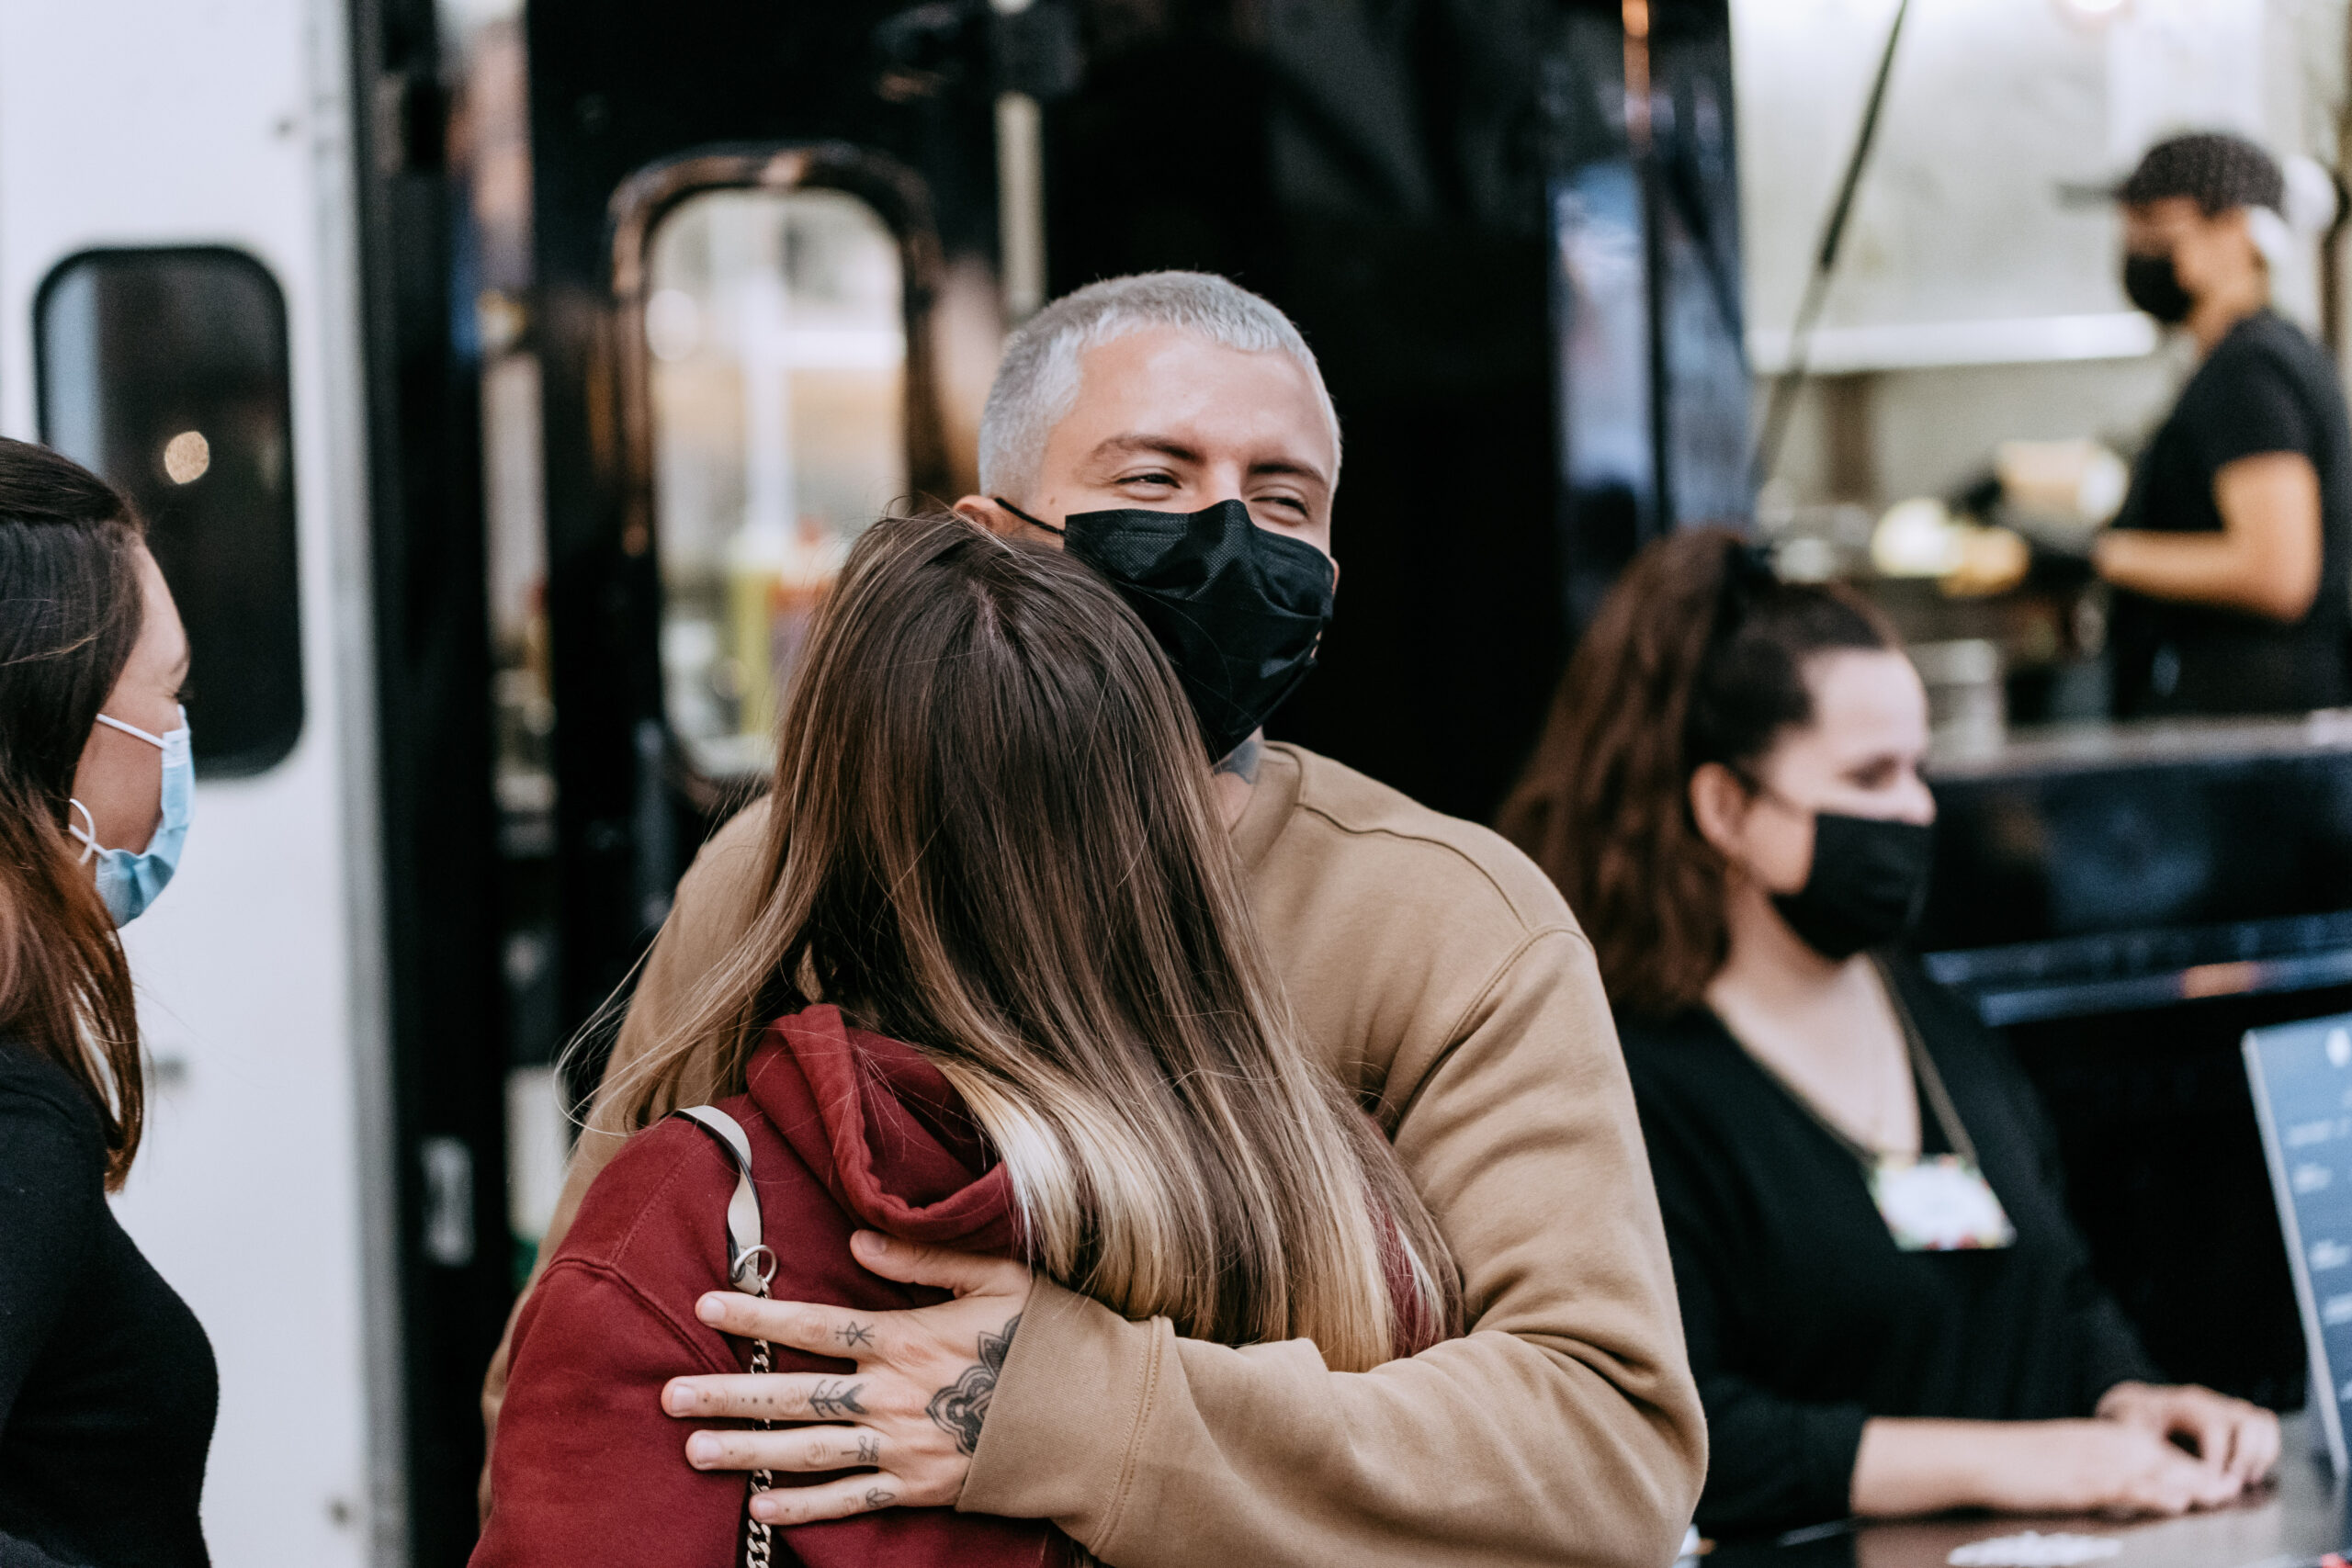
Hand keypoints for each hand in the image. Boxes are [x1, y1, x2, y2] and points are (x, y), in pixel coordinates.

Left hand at [660, 1231, 1033, 1525]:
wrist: (1097, 1421)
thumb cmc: (1049, 1339)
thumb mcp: (998, 1277)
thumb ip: (924, 1259)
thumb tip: (860, 1238)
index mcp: (909, 1339)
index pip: (816, 1324)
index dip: (758, 1315)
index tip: (707, 1305)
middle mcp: (894, 1395)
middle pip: (795, 1393)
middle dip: (728, 1392)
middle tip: (669, 1394)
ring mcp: (904, 1447)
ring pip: (809, 1450)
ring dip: (747, 1451)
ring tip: (694, 1448)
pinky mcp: (920, 1488)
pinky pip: (850, 1502)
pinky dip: (803, 1508)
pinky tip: (760, 1507)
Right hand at [1988, 1419, 2246, 1516]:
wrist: (1983, 1456)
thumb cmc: (2021, 1461)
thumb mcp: (2068, 1458)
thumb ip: (2104, 1467)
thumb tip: (2137, 1485)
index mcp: (2104, 1437)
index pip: (2161, 1452)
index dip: (2193, 1469)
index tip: (2219, 1485)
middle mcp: (2105, 1445)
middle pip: (2166, 1460)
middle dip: (2200, 1478)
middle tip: (2231, 1492)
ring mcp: (2095, 1463)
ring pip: (2154, 1472)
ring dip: (2188, 1485)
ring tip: (2218, 1497)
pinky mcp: (2081, 1482)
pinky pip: (2125, 1488)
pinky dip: (2153, 1494)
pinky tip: (2174, 1501)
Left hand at [2097, 1381, 2280, 1488]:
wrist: (2136, 1406)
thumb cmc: (2132, 1424)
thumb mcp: (2130, 1435)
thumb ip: (2153, 1457)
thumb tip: (2182, 1488)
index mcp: (2184, 1404)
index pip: (2214, 1429)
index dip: (2215, 1461)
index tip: (2207, 1485)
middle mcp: (2210, 1401)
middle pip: (2247, 1421)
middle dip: (2244, 1457)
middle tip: (2231, 1482)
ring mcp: (2226, 1406)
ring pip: (2262, 1422)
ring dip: (2260, 1455)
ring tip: (2245, 1478)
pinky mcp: (2236, 1417)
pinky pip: (2265, 1427)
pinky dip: (2265, 1451)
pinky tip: (2247, 1472)